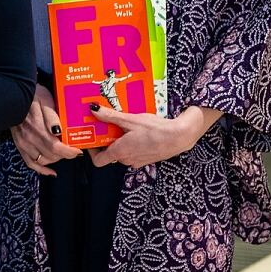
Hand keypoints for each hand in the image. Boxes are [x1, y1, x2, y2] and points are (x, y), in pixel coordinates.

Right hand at [11, 83, 81, 175]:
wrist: (13, 95)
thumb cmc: (32, 95)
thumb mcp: (45, 99)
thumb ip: (52, 116)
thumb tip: (58, 132)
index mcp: (37, 126)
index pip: (56, 146)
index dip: (69, 152)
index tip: (78, 150)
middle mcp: (29, 137)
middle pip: (51, 155)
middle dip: (65, 155)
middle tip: (74, 150)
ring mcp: (23, 142)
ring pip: (43, 160)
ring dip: (56, 159)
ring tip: (63, 154)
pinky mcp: (19, 145)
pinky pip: (31, 162)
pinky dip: (42, 169)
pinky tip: (51, 171)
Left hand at [88, 104, 222, 168]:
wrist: (179, 137)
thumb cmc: (155, 129)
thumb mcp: (130, 120)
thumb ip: (110, 116)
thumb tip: (94, 110)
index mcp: (120, 152)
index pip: (98, 161)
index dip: (91, 151)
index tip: (91, 139)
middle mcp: (127, 160)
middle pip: (109, 153)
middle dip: (106, 140)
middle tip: (106, 125)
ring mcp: (137, 161)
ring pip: (122, 152)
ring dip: (119, 140)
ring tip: (122, 125)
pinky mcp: (146, 158)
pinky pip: (133, 152)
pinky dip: (130, 143)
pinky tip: (136, 130)